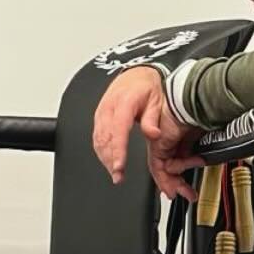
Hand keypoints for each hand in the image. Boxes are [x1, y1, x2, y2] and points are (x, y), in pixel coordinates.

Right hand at [92, 68, 202, 201]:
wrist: (135, 75)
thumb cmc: (146, 87)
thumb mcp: (157, 100)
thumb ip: (153, 118)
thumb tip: (154, 135)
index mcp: (123, 103)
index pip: (118, 130)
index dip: (117, 150)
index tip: (119, 166)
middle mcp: (108, 108)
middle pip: (105, 138)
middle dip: (110, 160)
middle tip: (118, 177)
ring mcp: (101, 113)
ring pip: (98, 140)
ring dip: (105, 159)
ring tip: (115, 174)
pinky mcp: (99, 118)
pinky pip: (97, 137)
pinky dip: (101, 152)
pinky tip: (108, 162)